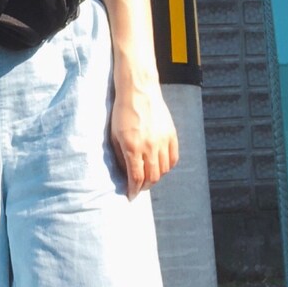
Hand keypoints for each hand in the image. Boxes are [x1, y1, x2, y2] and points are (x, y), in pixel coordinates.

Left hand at [109, 80, 177, 199]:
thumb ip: (120, 156)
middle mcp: (150, 146)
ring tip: (148, 177)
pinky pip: (173, 158)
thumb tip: (125, 173)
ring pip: (163, 170)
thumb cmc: (122, 112)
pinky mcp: (171, 135)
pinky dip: (167, 167)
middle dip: (144, 187)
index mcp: (132, 147)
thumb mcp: (114, 135)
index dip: (134, 190)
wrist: (139, 91)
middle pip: (152, 177)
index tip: (131, 195)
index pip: (136, 177)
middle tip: (139, 188)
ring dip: (155, 178)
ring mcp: (163, 140)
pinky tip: (160, 166)